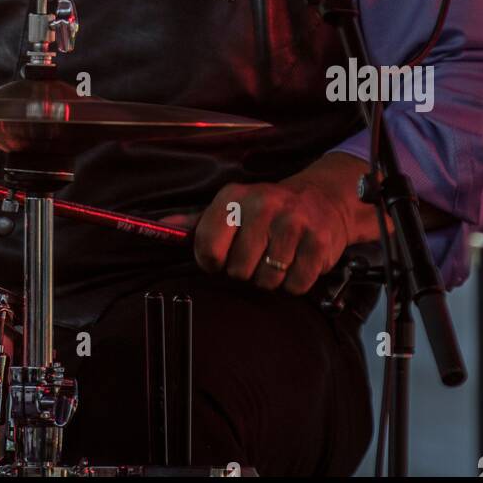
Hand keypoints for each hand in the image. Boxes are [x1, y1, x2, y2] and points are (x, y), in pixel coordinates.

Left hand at [160, 176, 351, 295]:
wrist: (321, 200)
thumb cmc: (266, 212)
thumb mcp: (231, 208)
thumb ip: (196, 221)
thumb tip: (160, 226)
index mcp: (233, 197)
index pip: (207, 246)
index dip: (212, 262)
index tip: (221, 259)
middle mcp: (262, 205)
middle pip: (237, 270)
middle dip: (246, 271)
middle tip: (258, 256)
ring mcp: (292, 223)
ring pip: (266, 280)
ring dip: (271, 279)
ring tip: (278, 258)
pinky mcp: (318, 242)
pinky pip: (295, 285)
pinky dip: (295, 283)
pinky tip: (297, 262)